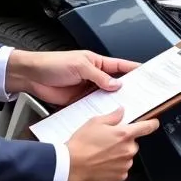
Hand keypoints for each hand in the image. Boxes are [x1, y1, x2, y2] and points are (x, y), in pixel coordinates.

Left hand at [5, 49, 139, 107]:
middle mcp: (95, 77)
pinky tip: (106, 117)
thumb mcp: (79, 66)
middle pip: (116, 84)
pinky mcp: (79, 102)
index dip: (135, 70)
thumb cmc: (53, 63)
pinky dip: (100, 112)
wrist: (32, 76)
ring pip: (106, 98)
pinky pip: (93, 108)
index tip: (148, 75)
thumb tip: (116, 84)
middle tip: (141, 97)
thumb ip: (99, 76)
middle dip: (128, 90)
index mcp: (97, 63)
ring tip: (126, 110)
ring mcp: (88, 90)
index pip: (121, 66)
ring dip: (114, 103)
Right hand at [65, 108, 159, 180]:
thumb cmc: (81, 145)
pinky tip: (101, 162)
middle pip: (132, 143)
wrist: (70, 165)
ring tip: (101, 153)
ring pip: (126, 156)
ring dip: (118, 154)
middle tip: (107, 141)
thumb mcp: (95, 122)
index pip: (147, 127)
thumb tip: (121, 112)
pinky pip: (121, 168)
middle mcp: (128, 150)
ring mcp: (125, 164)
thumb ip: (112, 116)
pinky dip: (114, 166)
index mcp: (124, 134)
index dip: (151, 124)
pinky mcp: (120, 176)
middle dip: (123, 141)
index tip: (154, 123)